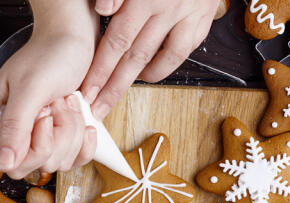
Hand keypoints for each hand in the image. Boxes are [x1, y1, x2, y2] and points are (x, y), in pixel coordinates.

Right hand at [0, 17, 98, 178]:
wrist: (73, 40)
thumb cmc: (50, 55)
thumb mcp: (30, 89)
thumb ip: (14, 126)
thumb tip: (3, 163)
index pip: (13, 164)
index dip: (36, 146)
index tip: (45, 117)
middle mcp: (17, 132)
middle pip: (39, 165)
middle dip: (59, 136)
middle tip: (58, 105)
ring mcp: (42, 138)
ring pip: (60, 162)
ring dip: (73, 130)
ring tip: (67, 102)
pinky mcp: (63, 139)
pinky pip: (76, 160)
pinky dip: (86, 140)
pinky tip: (83, 119)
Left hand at [82, 0, 217, 117]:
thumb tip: (103, 9)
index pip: (117, 41)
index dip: (100, 69)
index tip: (86, 90)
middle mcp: (168, 8)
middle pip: (134, 56)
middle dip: (112, 85)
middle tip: (97, 107)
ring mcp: (188, 16)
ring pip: (160, 58)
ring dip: (136, 79)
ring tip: (115, 94)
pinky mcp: (203, 20)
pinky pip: (182, 51)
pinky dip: (164, 65)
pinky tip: (148, 73)